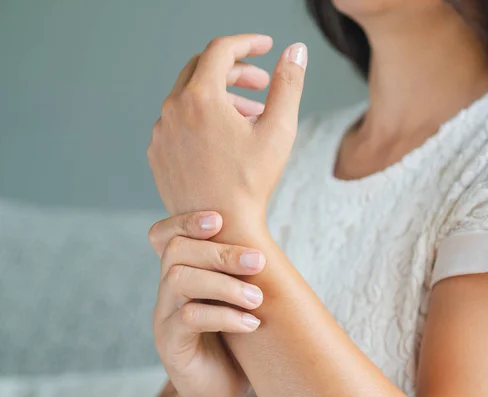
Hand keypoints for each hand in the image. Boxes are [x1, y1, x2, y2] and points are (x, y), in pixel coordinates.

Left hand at [147, 34, 307, 228]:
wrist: (221, 229)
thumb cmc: (252, 182)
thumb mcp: (279, 129)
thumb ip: (289, 83)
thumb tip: (297, 49)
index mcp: (201, 97)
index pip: (221, 50)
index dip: (247, 43)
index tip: (266, 47)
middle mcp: (173, 109)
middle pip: (202, 69)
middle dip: (234, 70)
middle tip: (261, 85)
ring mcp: (161, 132)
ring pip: (189, 96)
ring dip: (220, 96)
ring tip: (249, 115)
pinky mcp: (158, 152)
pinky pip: (177, 121)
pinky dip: (201, 118)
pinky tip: (224, 138)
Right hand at [148, 211, 266, 396]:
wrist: (218, 395)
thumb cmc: (235, 343)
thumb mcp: (238, 303)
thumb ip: (240, 275)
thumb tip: (266, 244)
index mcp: (180, 276)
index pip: (163, 236)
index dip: (184, 220)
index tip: (219, 220)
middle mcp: (166, 293)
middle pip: (177, 252)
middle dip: (220, 251)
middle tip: (259, 261)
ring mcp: (163, 318)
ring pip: (179, 280)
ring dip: (224, 284)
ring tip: (256, 298)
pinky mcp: (170, 346)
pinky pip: (188, 318)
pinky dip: (224, 315)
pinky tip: (251, 323)